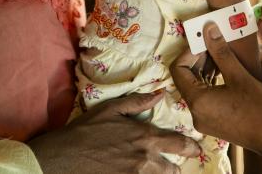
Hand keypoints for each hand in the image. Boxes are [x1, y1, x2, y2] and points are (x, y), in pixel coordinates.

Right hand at [29, 91, 199, 173]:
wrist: (65, 157)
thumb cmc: (88, 129)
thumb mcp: (112, 108)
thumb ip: (138, 102)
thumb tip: (160, 95)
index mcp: (145, 137)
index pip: (179, 144)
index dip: (191, 147)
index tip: (195, 148)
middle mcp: (146, 159)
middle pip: (174, 170)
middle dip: (175, 166)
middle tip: (172, 162)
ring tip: (157, 169)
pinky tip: (141, 173)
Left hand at [170, 23, 261, 161]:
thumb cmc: (261, 109)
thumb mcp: (239, 75)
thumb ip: (220, 51)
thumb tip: (208, 29)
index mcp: (197, 101)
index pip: (178, 70)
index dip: (188, 53)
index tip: (203, 42)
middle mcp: (195, 113)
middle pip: (185, 78)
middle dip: (197, 59)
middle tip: (212, 45)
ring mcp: (202, 119)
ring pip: (194, 86)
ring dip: (204, 69)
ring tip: (220, 55)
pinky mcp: (211, 122)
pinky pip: (203, 97)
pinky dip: (209, 82)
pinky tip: (223, 71)